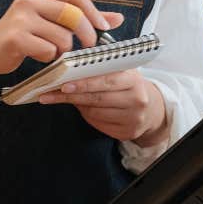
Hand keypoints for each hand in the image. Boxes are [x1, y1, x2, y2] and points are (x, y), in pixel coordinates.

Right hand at [0, 0, 124, 75]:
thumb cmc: (23, 34)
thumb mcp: (51, 20)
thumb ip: (83, 17)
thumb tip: (117, 18)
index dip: (93, 10)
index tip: (104, 26)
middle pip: (72, 14)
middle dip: (86, 33)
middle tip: (89, 45)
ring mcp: (21, 18)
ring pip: (62, 37)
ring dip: (63, 50)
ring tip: (53, 51)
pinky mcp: (16, 37)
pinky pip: (48, 51)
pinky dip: (49, 58)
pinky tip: (39, 55)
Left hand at [38, 69, 167, 144]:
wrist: (151, 109)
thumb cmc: (128, 86)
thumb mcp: (120, 73)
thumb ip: (99, 71)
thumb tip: (68, 74)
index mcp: (133, 78)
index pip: (105, 80)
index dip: (83, 83)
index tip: (63, 85)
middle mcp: (136, 98)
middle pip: (97, 98)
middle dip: (72, 96)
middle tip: (51, 94)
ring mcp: (133, 117)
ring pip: (95, 112)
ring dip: (78, 106)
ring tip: (66, 98)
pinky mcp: (128, 132)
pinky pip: (99, 124)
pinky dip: (88, 116)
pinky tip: (85, 109)